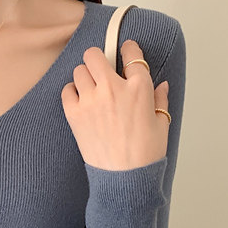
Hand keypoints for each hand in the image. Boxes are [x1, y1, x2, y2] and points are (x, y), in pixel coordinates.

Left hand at [61, 38, 169, 170]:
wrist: (125, 178)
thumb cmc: (145, 154)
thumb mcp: (161, 123)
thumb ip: (160, 100)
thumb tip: (161, 85)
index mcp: (139, 88)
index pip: (130, 53)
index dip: (127, 49)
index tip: (124, 51)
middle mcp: (113, 88)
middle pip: (95, 55)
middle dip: (98, 59)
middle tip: (101, 69)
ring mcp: (92, 100)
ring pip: (79, 70)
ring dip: (85, 77)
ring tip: (91, 89)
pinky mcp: (75, 115)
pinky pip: (66, 91)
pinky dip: (72, 93)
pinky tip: (81, 102)